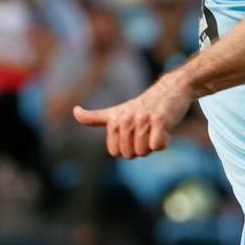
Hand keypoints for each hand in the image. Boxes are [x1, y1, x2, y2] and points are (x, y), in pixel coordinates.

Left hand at [73, 76, 191, 157]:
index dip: (126, 148)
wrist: (170, 89)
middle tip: (147, 132)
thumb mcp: (116, 111)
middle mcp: (126, 119)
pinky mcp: (159, 119)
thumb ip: (95, 117)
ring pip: (143, 151)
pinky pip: (156, 145)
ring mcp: (142, 119)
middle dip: (141, 148)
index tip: (133, 135)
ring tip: (156, 129)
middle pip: (130, 154)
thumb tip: (74, 111)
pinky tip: (166, 131)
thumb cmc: (143, 105)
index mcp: (114, 120)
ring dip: (153, 145)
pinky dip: (163, 143)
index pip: (115, 152)